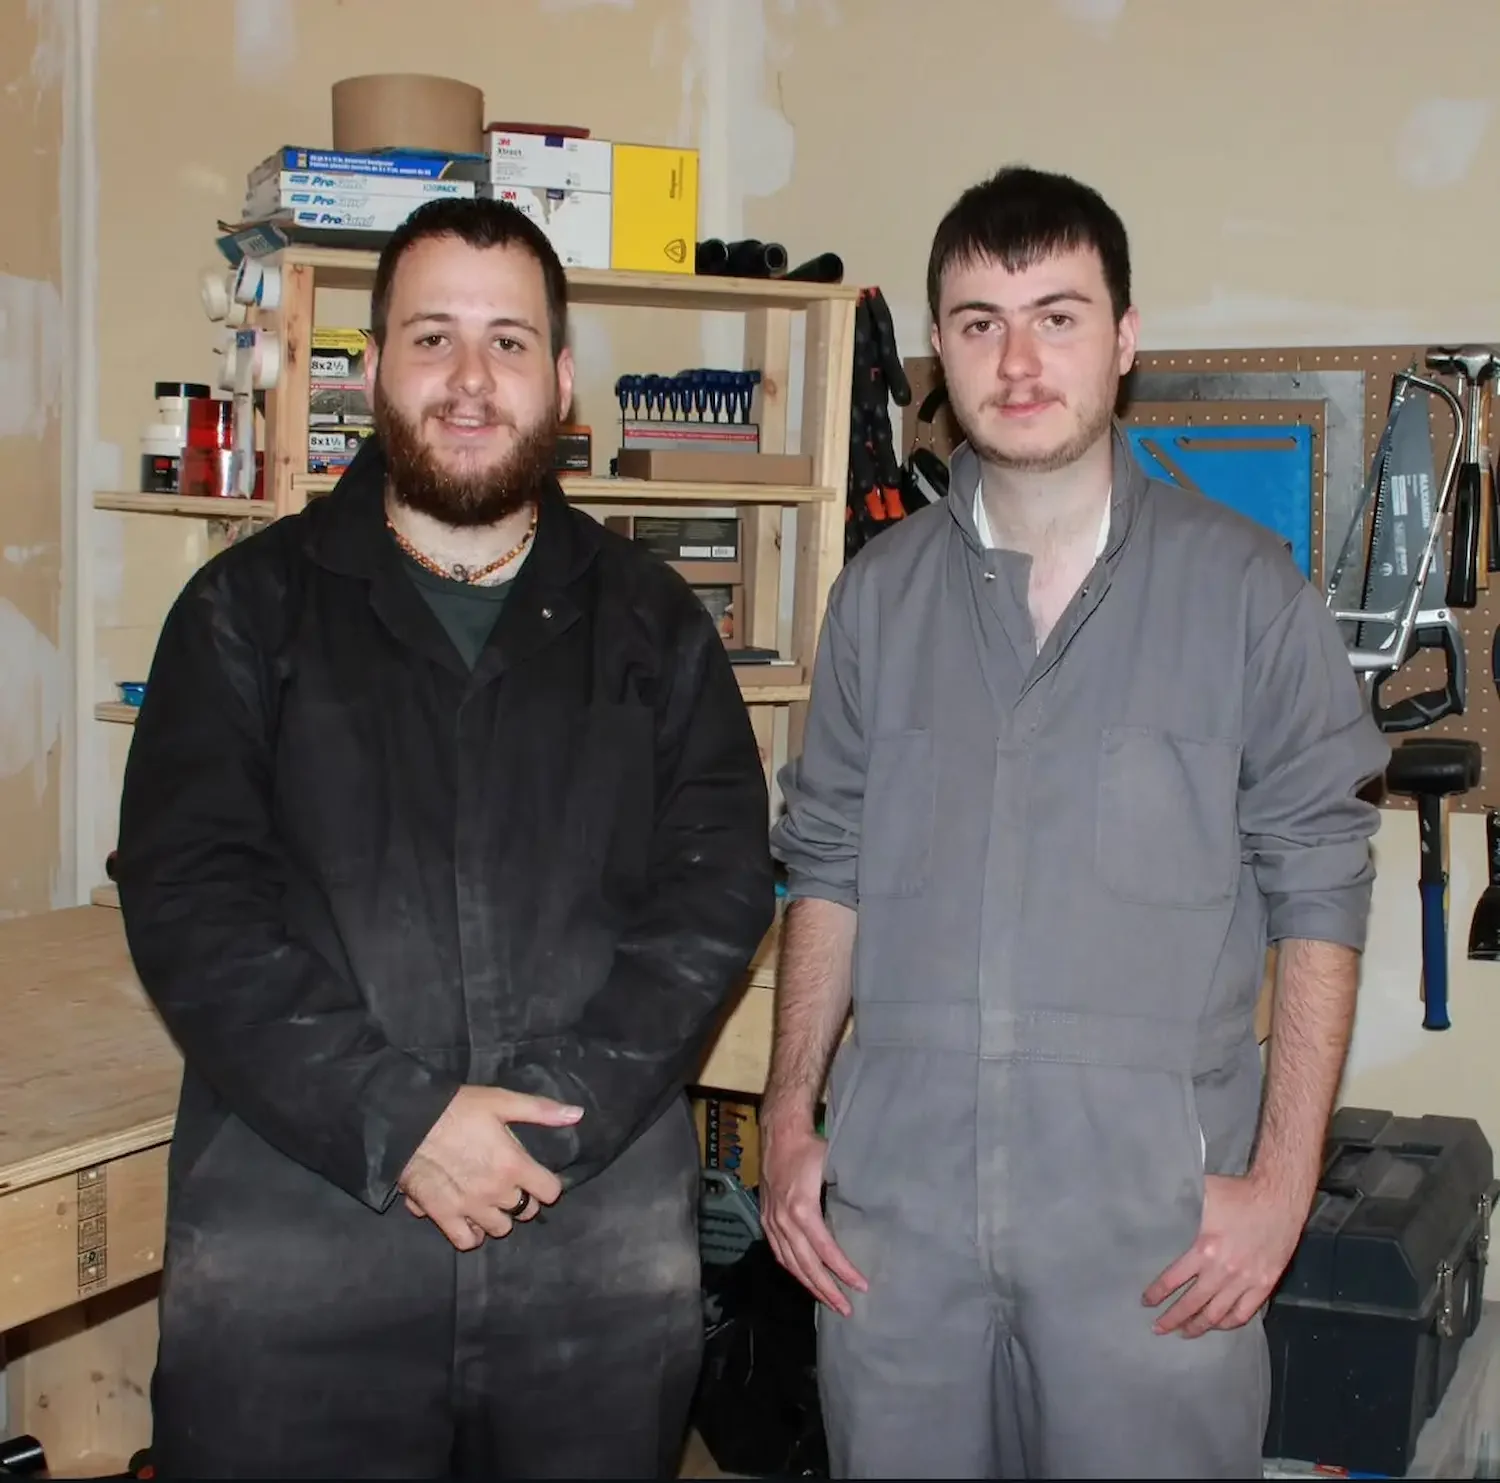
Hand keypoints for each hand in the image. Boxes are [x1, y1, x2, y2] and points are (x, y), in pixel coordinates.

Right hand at [398, 1086, 581, 1251]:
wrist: (408, 1121)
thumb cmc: (457, 1108)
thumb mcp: (501, 1100)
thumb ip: (540, 1110)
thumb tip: (577, 1114)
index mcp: (513, 1164)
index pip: (550, 1192)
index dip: (548, 1184)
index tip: (539, 1176)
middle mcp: (495, 1191)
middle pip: (526, 1211)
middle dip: (524, 1199)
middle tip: (513, 1184)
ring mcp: (469, 1207)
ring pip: (500, 1229)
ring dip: (500, 1216)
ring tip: (492, 1200)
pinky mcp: (443, 1216)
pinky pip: (466, 1241)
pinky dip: (472, 1234)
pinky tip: (472, 1219)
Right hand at [759, 1119, 866, 1315]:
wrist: (779, 1132)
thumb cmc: (809, 1148)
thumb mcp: (832, 1168)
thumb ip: (844, 1195)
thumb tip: (866, 1218)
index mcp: (802, 1210)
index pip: (825, 1251)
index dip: (843, 1271)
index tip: (860, 1286)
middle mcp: (784, 1221)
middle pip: (806, 1265)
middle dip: (827, 1290)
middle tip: (846, 1309)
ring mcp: (772, 1222)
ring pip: (790, 1264)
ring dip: (809, 1285)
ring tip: (828, 1301)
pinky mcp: (766, 1219)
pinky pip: (779, 1253)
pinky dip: (793, 1270)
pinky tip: (804, 1278)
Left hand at [1143, 1171, 1305, 1336]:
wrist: (1278, 1198)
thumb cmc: (1238, 1193)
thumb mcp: (1202, 1193)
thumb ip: (1179, 1202)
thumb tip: (1154, 1200)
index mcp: (1204, 1249)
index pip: (1174, 1279)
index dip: (1158, 1293)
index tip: (1146, 1302)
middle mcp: (1223, 1271)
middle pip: (1193, 1304)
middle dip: (1172, 1318)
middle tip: (1158, 1329)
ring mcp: (1246, 1281)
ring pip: (1217, 1314)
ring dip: (1198, 1326)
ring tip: (1184, 1333)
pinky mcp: (1264, 1285)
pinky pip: (1244, 1313)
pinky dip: (1228, 1323)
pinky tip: (1217, 1326)